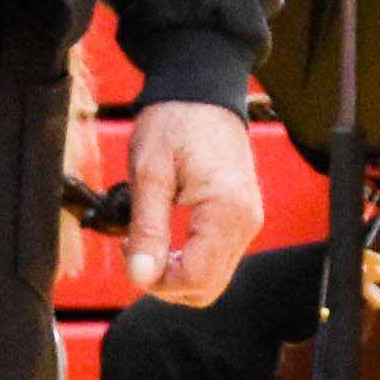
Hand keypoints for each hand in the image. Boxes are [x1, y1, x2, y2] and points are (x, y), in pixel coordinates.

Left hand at [119, 101, 262, 309]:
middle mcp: (246, 221)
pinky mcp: (242, 216)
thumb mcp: (150, 174)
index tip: (131, 256)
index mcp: (226, 211)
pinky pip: (218, 258)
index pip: (196, 279)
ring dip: (177, 272)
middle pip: (208, 287)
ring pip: (213, 278)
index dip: (156, 283)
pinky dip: (190, 259)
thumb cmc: (175, 123)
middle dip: (166, 283)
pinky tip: (167, 237)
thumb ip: (147, 230)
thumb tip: (140, 277)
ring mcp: (248, 220)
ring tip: (147, 241)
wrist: (202, 92)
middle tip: (136, 252)